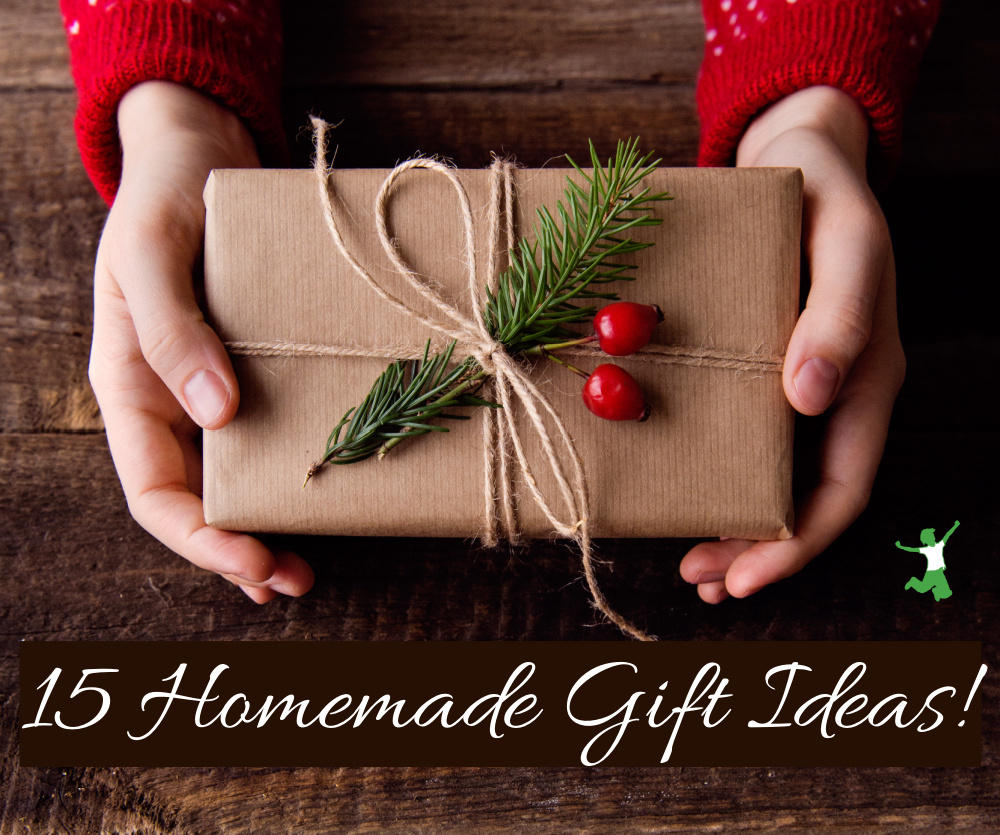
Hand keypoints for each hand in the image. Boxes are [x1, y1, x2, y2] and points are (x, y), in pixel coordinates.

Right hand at [89, 81, 313, 601]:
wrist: (202, 150)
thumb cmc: (164, 194)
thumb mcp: (153, 253)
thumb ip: (173, 330)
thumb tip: (216, 412)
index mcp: (130, 386)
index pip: (154, 490)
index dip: (199, 537)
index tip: (251, 562)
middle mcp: (172, 399)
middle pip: (198, 498)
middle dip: (238, 548)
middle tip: (292, 580)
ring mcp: (215, 388)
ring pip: (236, 476)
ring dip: (268, 523)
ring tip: (305, 567)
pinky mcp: (258, 368)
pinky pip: (274, 432)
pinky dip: (293, 469)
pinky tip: (323, 493)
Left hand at [680, 86, 905, 602]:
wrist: (794, 159)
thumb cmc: (824, 196)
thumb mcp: (844, 244)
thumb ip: (837, 315)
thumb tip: (812, 398)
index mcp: (867, 379)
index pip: (841, 488)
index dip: (797, 543)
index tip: (744, 577)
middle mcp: (833, 395)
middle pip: (804, 500)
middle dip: (756, 549)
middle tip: (698, 579)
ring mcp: (795, 387)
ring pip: (773, 479)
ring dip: (734, 526)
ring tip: (690, 564)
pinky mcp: (757, 369)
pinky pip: (743, 439)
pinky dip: (717, 475)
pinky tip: (683, 492)